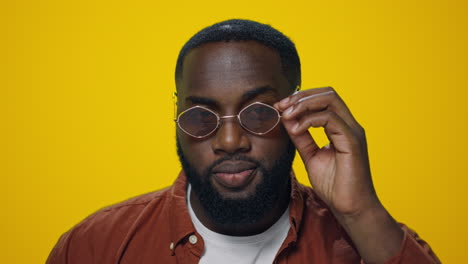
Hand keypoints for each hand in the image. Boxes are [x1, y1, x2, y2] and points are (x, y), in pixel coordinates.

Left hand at [275, 87, 378, 216]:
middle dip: (301, 96)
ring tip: (286, 114)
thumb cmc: (334, 186)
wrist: (350, 209)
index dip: (300, 98)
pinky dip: (309, 120)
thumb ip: (301, 137)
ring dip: (303, 104)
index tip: (280, 107)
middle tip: (281, 106)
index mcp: (342, 128)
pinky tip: (296, 129)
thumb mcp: (310, 156)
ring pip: (330, 100)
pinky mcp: (352, 142)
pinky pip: (330, 119)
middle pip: (328, 93)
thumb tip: (287, 119)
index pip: (324, 99)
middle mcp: (350, 125)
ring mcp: (353, 132)